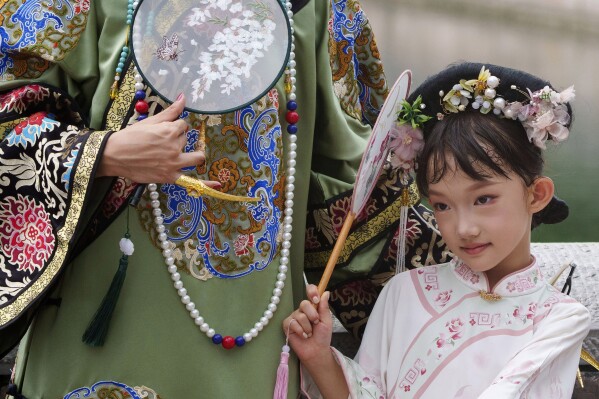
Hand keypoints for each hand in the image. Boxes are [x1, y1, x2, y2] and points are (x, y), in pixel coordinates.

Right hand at [97, 94, 218, 186]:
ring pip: (195, 157)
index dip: (173, 128)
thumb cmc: (130, 136)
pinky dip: (206, 185)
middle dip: (176, 140)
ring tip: (182, 154)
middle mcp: (175, 147)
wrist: (114, 155)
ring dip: (193, 154)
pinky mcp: (170, 177)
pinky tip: (218, 186)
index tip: (161, 132)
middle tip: (160, 144)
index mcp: (170, 131)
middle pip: (186, 140)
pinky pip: (193, 182)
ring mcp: (174, 163)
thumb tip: (184, 97)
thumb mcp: (151, 121)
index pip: (183, 126)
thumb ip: (171, 111)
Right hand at [282, 284, 332, 363]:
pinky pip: (293, 323)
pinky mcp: (287, 325)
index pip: (310, 291)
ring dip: (307, 327)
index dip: (312, 291)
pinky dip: (300, 331)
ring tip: (310, 333)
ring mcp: (294, 317)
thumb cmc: (322, 336)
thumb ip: (324, 307)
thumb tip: (326, 292)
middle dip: (312, 315)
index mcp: (313, 306)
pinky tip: (304, 336)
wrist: (316, 351)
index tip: (316, 299)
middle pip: (304, 303)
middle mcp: (302, 310)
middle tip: (316, 323)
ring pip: (299, 315)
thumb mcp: (327, 321)